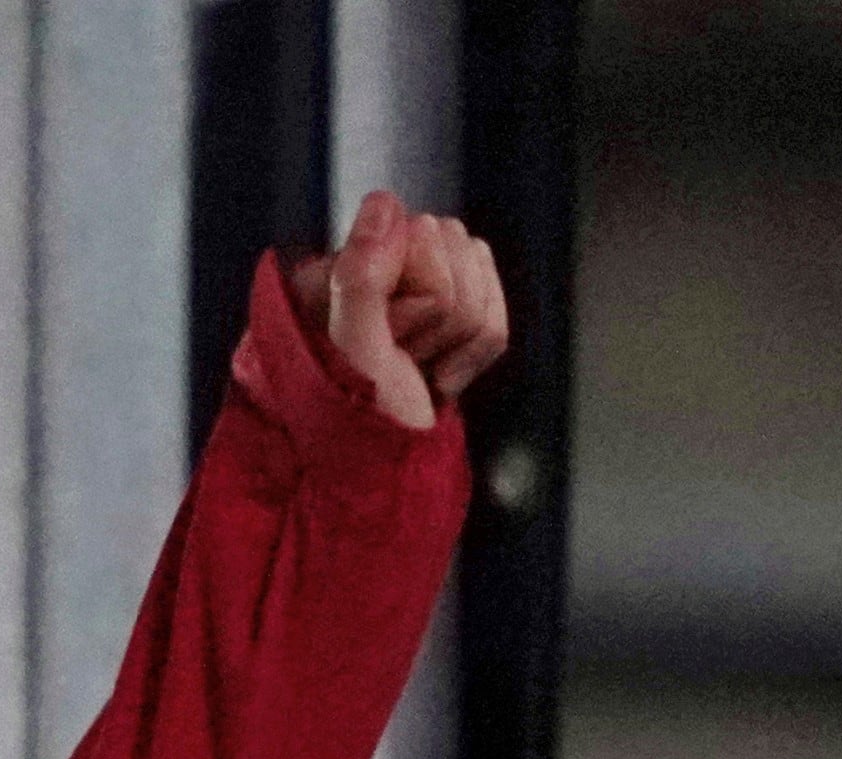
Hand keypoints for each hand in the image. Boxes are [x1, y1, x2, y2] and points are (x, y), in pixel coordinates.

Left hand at [283, 190, 511, 431]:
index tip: (389, 335)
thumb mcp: (354, 349)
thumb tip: (384, 202)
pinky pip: (496, 307)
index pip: (418, 230)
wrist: (388, 473)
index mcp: (344, 264)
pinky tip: (442, 374)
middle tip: (404, 357)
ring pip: (480, 270)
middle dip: (440, 314)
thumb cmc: (359, 419)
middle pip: (456, 245)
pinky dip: (479, 350)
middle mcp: (379, 266)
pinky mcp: (450, 315)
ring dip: (459, 334)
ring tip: (420, 367)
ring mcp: (418, 289)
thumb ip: (361, 276)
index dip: (416, 289)